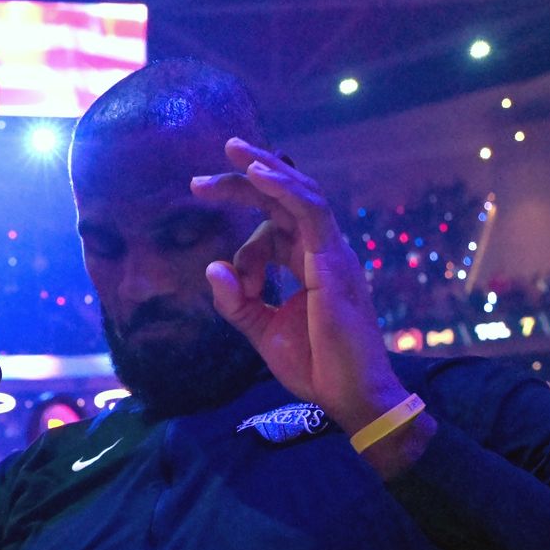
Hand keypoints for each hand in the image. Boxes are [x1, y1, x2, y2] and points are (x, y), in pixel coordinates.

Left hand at [191, 138, 408, 432]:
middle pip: (282, 200)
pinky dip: (284, 189)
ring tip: (232, 152)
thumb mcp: (263, 332)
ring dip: (264, 171)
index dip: (241, 246)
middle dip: (243, 182)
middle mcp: (322, 251)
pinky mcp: (333, 261)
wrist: (351, 397)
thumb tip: (212, 268)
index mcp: (308, 264)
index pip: (272, 227)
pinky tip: (257, 175)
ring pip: (299, 195)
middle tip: (198, 182)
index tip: (224, 270)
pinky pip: (310, 211)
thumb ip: (237, 303)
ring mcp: (331, 253)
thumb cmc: (317, 367)